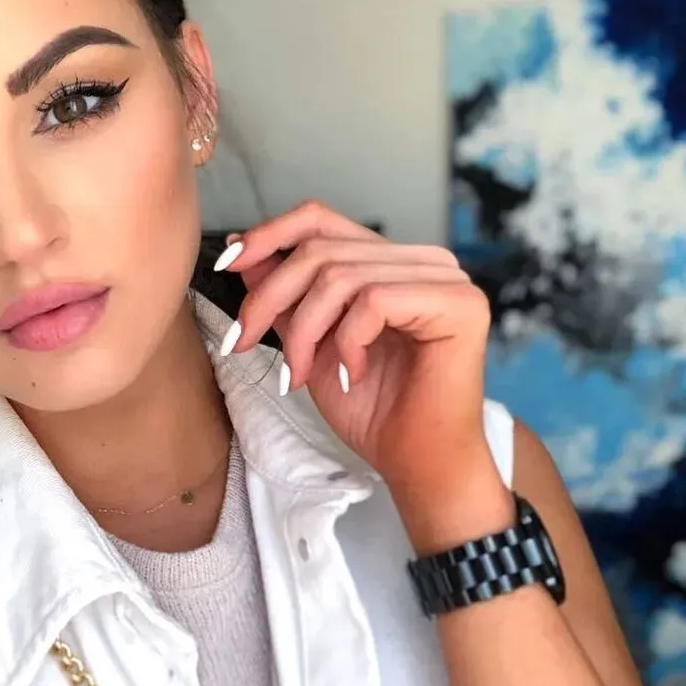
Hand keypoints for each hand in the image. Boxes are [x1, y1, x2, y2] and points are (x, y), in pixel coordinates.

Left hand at [217, 200, 508, 524]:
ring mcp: (446, 278)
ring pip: (341, 275)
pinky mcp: (460, 304)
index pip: (322, 220)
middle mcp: (422, 261)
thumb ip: (286, 297)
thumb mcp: (310, 343)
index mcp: (391, 262)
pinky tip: (351, 373)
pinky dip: (346, 342)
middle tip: (241, 342)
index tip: (226, 264)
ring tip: (300, 373)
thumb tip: (244, 251)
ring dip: (303, 331)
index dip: (268, 235)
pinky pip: (374, 301)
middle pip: (321, 248)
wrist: (416, 465)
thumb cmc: (372, 411)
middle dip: (269, 297)